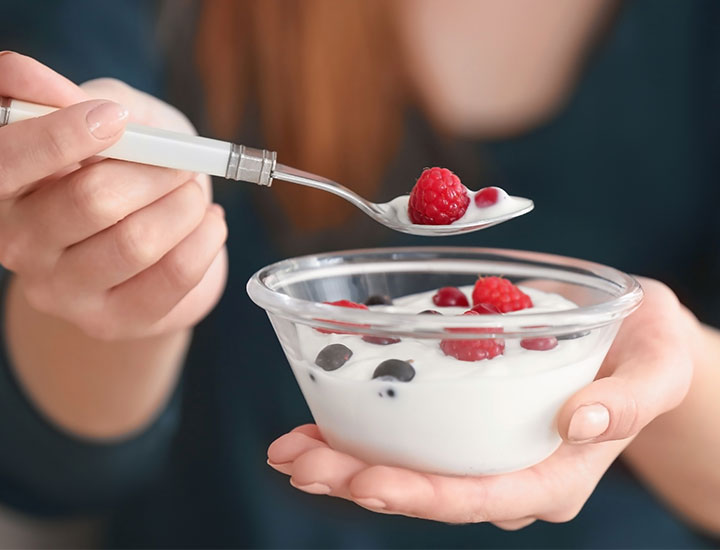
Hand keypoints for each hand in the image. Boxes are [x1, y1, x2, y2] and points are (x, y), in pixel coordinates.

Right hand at [0, 52, 227, 339]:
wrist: (159, 247)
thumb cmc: (130, 172)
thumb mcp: (109, 120)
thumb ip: (72, 97)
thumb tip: (26, 75)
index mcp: (6, 188)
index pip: (5, 162)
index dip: (60, 134)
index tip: (113, 118)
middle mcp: (19, 244)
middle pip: (91, 200)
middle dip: (155, 170)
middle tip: (180, 162)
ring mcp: (63, 291)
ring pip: (138, 241)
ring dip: (185, 204)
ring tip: (195, 193)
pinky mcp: (113, 321)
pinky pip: (174, 275)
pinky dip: (206, 238)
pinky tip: (210, 223)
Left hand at [267, 278, 694, 527]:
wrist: (630, 336)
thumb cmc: (648, 354)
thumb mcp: (658, 366)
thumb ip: (629, 399)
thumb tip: (578, 420)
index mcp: (555, 475)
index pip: (483, 496)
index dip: (423, 495)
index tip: (366, 484)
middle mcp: (509, 470)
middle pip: (428, 488)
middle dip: (357, 480)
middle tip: (295, 462)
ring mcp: (482, 448)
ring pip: (408, 465)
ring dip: (343, 458)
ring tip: (287, 447)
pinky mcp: (464, 418)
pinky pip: (409, 432)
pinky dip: (360, 426)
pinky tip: (318, 418)